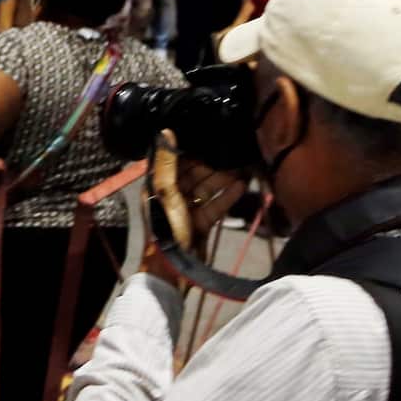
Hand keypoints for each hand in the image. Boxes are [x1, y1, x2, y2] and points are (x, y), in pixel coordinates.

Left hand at [147, 129, 247, 258]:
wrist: (173, 269)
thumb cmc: (165, 229)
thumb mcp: (165, 193)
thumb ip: (167, 164)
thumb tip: (166, 131)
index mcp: (157, 185)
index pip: (176, 161)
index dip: (192, 150)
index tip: (211, 136)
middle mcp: (172, 194)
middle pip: (195, 173)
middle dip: (213, 164)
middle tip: (234, 151)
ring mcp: (188, 208)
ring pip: (207, 188)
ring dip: (223, 178)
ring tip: (243, 166)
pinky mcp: (201, 222)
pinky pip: (215, 204)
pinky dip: (226, 196)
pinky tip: (241, 186)